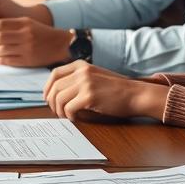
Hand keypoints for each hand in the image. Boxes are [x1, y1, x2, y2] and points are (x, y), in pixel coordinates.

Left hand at [0, 17, 73, 66]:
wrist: (61, 44)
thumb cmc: (40, 33)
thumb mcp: (27, 22)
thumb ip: (10, 24)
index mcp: (24, 23)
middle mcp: (25, 35)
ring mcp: (27, 48)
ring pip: (2, 50)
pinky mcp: (29, 60)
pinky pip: (10, 60)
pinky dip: (0, 60)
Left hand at [43, 60, 168, 122]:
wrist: (136, 94)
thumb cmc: (117, 89)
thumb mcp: (96, 76)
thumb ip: (79, 79)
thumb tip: (58, 92)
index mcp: (81, 65)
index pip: (54, 74)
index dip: (47, 87)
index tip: (48, 98)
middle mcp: (81, 72)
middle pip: (54, 87)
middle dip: (52, 102)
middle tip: (57, 111)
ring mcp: (85, 83)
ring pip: (59, 98)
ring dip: (60, 110)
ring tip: (66, 116)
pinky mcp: (89, 96)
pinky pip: (69, 108)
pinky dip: (69, 115)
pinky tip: (75, 118)